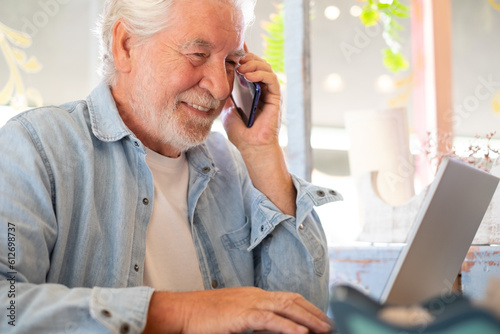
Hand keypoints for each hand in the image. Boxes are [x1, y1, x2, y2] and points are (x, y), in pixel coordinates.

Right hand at [143, 287, 331, 333]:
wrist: (181, 311)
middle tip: (331, 325)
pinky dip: (288, 326)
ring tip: (325, 329)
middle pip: (293, 300)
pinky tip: (301, 333)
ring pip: (286, 307)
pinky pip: (270, 320)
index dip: (307, 308)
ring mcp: (249, 302)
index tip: (321, 318)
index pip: (287, 298)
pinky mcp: (241, 315)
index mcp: (254, 295)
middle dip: (314, 312)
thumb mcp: (233, 316)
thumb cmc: (203, 316)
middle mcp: (255, 295)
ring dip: (309, 319)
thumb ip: (252, 320)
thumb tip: (269, 328)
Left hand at [221, 47, 281, 153]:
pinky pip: (272, 79)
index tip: (231, 46)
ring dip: (253, 63)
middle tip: (235, 59)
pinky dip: (261, 73)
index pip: (248, 66)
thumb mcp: (226, 109)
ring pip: (266, 67)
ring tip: (241, 67)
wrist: (250, 147)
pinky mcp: (276, 98)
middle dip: (247, 57)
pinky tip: (248, 75)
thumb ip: (226, 94)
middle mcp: (262, 89)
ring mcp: (270, 93)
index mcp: (251, 89)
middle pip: (258, 63)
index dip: (242, 55)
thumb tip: (217, 80)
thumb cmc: (240, 133)